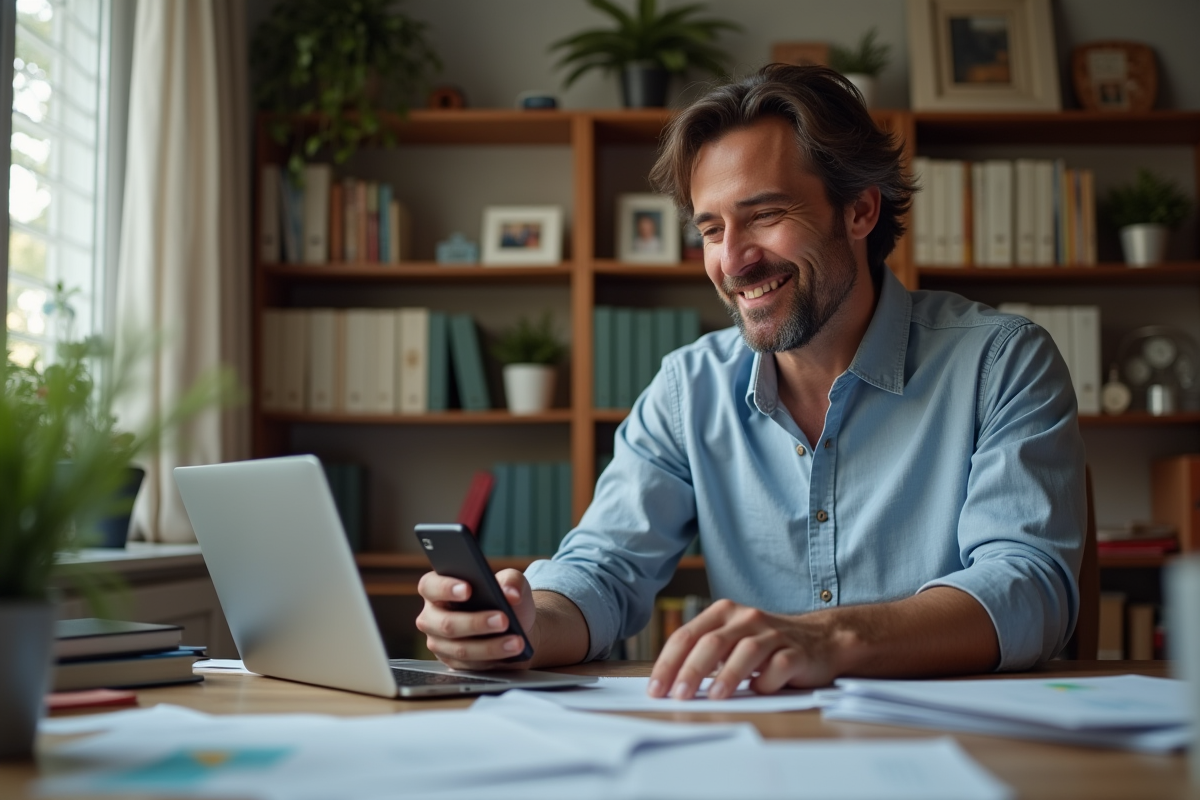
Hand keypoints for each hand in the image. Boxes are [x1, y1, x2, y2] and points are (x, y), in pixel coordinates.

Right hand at [415, 568, 536, 670]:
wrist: (517, 626)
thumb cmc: (506, 598)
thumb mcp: (511, 581)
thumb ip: (511, 580)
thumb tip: (511, 593)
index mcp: (437, 588)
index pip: (430, 586)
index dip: (445, 588)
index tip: (468, 589)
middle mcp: (433, 616)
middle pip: (446, 623)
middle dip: (476, 623)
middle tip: (503, 619)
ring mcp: (440, 642)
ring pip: (460, 648)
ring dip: (490, 646)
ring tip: (516, 640)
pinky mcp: (453, 662)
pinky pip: (471, 664)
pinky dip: (494, 657)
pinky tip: (512, 650)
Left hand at [647, 599, 841, 699]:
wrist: (821, 640)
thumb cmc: (766, 646)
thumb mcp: (731, 641)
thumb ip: (704, 654)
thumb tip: (668, 684)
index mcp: (724, 613)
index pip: (688, 635)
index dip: (668, 662)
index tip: (655, 689)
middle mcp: (747, 618)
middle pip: (712, 641)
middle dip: (692, 669)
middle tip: (678, 695)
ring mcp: (773, 634)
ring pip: (746, 651)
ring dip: (727, 675)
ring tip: (713, 697)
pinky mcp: (797, 652)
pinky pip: (780, 666)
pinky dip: (766, 681)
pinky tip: (758, 691)